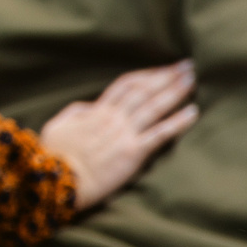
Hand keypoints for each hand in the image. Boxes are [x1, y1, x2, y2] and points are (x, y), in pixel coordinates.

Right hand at [42, 61, 200, 209]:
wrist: (56, 180)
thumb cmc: (53, 156)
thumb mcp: (58, 126)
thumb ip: (77, 113)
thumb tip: (90, 107)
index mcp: (96, 111)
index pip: (125, 85)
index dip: (147, 74)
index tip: (163, 68)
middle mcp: (113, 118)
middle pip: (144, 90)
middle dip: (166, 76)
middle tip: (187, 66)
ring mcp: (124, 134)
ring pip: (154, 106)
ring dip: (175, 91)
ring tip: (192, 80)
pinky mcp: (133, 152)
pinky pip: (160, 133)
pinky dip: (178, 122)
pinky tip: (193, 112)